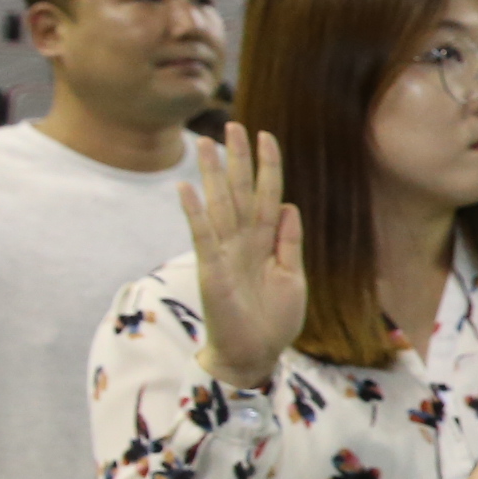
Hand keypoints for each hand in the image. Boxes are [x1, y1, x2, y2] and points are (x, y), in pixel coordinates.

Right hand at [181, 122, 305, 389]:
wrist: (256, 354)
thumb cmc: (274, 319)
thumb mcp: (292, 276)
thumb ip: (288, 242)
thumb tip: (290, 206)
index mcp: (264, 242)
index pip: (266, 195)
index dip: (268, 167)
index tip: (266, 135)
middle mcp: (242, 241)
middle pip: (239, 192)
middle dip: (236, 160)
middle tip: (232, 124)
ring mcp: (225, 253)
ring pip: (218, 206)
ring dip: (211, 175)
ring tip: (204, 143)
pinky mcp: (212, 270)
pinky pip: (202, 236)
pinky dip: (194, 213)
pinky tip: (185, 188)